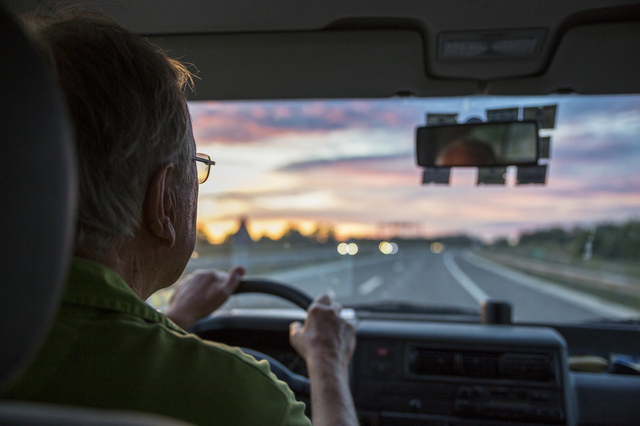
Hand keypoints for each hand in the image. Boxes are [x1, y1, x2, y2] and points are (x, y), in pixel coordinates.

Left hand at [164, 266, 244, 328]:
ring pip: (202, 284)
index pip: (224, 279)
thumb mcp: (223, 294)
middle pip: (212, 281)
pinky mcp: (182, 286)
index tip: (220, 298)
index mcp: (212, 273)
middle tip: (211, 302)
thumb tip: (241, 268)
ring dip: (204, 291)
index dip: (225, 289)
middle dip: (214, 289)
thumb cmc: (204, 305)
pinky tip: (193, 302)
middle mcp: (200, 272)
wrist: (181, 314)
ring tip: (201, 303)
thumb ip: (233, 280)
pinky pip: (191, 288)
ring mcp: (189, 278)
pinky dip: (194, 294)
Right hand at [290, 294, 358, 425]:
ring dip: (338, 323)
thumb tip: (295, 325)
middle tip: (326, 323)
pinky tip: (339, 341)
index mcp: (317, 310)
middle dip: (331, 312)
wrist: (327, 361)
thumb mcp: (296, 338)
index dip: (322, 302)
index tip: (321, 309)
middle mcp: (331, 312)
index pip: (323, 297)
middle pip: (334, 305)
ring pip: (342, 317)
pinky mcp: (351, 329)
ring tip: (332, 335)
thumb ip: (295, 328)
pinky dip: (345, 332)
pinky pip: (348, 327)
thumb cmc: (310, 349)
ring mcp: (343, 320)